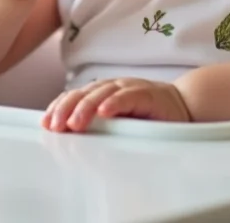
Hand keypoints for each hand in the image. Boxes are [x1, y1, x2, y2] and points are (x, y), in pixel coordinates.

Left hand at [43, 78, 191, 131]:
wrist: (183, 106)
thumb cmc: (147, 117)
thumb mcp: (117, 124)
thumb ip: (97, 128)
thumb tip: (70, 141)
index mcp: (101, 94)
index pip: (74, 96)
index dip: (58, 107)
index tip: (46, 123)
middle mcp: (112, 88)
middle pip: (83, 93)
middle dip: (66, 109)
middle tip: (55, 126)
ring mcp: (129, 88)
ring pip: (102, 93)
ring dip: (85, 108)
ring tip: (74, 123)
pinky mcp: (147, 94)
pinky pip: (128, 96)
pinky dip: (115, 103)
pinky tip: (104, 112)